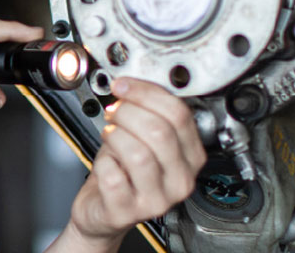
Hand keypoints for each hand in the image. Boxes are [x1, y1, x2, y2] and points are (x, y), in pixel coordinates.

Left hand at [62, 78, 205, 250]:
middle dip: (128, 112)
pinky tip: (106, 163)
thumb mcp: (142, 137)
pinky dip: (102, 162)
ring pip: (138, 153)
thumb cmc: (123, 169)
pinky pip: (113, 176)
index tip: (125, 85)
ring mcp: (157, 199)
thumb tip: (134, 82)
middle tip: (114, 111)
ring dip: (116, 136)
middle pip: (159, 131)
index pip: (179, 115)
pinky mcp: (128, 212)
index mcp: (191, 156)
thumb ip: (147, 111)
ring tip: (110, 135)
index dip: (146, 93)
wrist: (103, 207)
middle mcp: (180, 180)